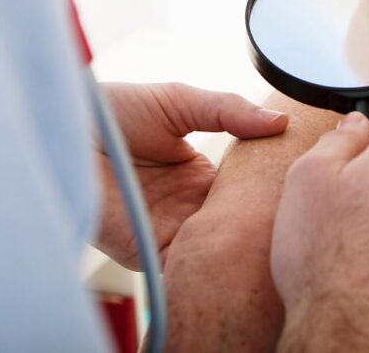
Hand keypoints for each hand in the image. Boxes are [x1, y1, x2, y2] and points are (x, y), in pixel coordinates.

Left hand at [93, 81, 287, 269]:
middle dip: (265, 222)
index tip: (302, 179)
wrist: (65, 132)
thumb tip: (280, 120)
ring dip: (243, 246)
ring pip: (219, 250)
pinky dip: (211, 264)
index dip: (274, 187)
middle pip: (239, 225)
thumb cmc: (112, 112)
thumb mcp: (179, 101)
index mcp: (200, 176)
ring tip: (275, 232)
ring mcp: (172, 232)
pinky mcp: (151, 253)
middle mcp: (190, 207)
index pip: (249, 190)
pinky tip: (233, 247)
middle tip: (297, 210)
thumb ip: (229, 110)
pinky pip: (190, 268)